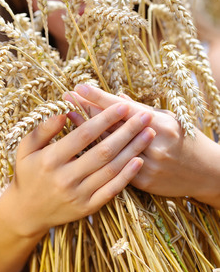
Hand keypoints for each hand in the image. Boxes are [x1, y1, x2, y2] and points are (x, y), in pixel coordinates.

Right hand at [8, 102, 154, 236]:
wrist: (26, 212)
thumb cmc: (27, 173)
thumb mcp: (25, 148)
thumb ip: (43, 130)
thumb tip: (62, 113)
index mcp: (51, 160)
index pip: (83, 135)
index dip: (104, 119)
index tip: (122, 106)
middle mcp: (66, 178)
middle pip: (103, 151)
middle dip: (127, 131)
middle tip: (145, 115)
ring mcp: (78, 195)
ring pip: (111, 170)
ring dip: (133, 150)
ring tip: (149, 133)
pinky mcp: (87, 207)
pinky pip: (111, 191)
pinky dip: (127, 176)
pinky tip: (139, 161)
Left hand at [66, 84, 219, 205]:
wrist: (207, 174)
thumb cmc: (187, 139)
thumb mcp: (169, 118)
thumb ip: (141, 110)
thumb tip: (117, 99)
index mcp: (161, 124)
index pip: (123, 109)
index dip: (99, 98)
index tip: (80, 88)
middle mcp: (153, 144)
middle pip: (112, 126)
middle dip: (87, 110)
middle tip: (66, 98)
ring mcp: (148, 166)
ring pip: (109, 148)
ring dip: (87, 132)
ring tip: (69, 117)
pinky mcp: (144, 183)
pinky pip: (115, 168)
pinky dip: (98, 155)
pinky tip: (81, 146)